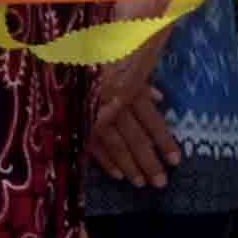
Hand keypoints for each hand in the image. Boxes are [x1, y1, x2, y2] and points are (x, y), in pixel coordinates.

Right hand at [86, 53, 174, 188]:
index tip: (176, 161)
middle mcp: (113, 104)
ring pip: (115, 145)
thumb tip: (159, 98)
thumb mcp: (125, 61)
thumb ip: (141, 81)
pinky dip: (105, 161)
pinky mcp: (77, 121)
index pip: (152, 120)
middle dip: (149, 162)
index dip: (164, 141)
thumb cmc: (100, 56)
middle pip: (135, 138)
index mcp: (128, 87)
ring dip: (129, 166)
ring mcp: (93, 115)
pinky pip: (92, 145)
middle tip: (161, 182)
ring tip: (140, 183)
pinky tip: (117, 175)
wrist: (61, 55)